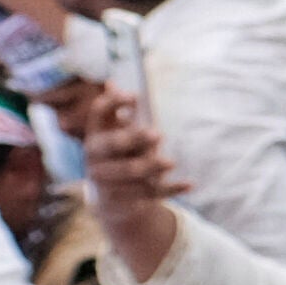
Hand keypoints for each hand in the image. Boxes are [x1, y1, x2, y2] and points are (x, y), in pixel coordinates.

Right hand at [71, 82, 182, 273]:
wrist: (110, 202)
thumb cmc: (120, 157)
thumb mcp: (117, 135)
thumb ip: (118, 113)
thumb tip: (114, 82)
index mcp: (95, 136)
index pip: (98, 114)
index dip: (113, 103)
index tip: (135, 96)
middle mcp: (96, 158)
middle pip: (112, 145)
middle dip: (133, 138)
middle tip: (156, 133)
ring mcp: (107, 181)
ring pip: (130, 172)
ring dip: (151, 167)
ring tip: (170, 162)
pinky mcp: (123, 199)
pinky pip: (150, 194)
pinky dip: (171, 189)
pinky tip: (190, 184)